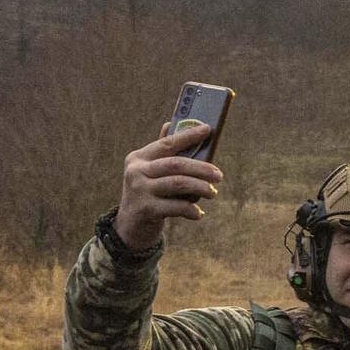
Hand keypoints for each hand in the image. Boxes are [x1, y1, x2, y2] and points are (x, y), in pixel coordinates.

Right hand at [115, 125, 225, 251]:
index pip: (167, 142)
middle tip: (219, 175)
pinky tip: (198, 213)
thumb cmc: (148, 194)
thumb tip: (172, 123)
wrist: (130, 226)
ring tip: (213, 192)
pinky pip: (176, 207)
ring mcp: (139, 190)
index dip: (188, 135)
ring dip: (201, 188)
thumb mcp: (151, 172)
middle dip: (202, 168)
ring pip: (178, 184)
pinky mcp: (145, 209)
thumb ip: (163, 152)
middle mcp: (136, 171)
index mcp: (139, 157)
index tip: (207, 129)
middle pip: (176, 164)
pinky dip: (192, 210)